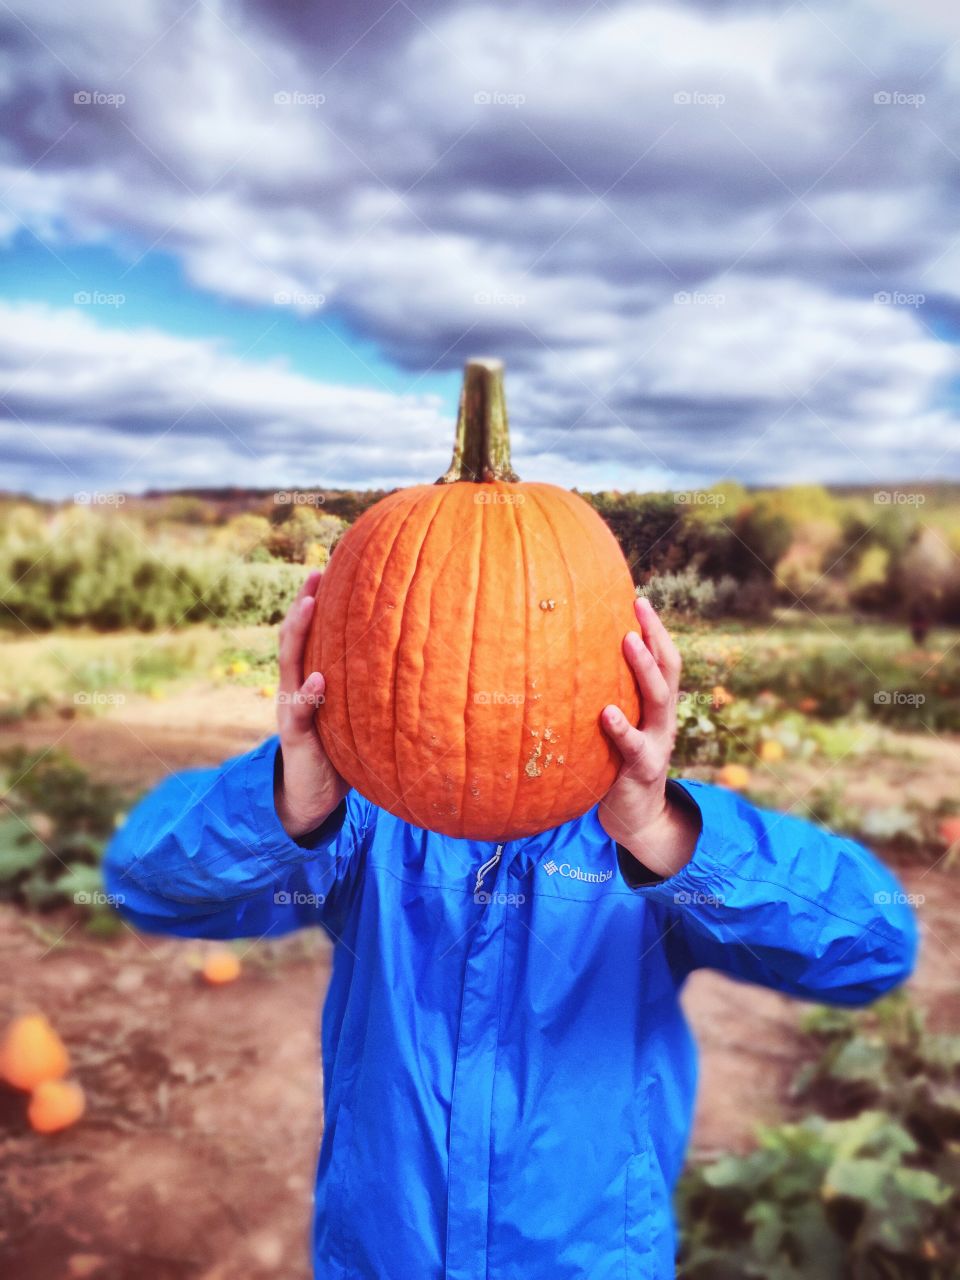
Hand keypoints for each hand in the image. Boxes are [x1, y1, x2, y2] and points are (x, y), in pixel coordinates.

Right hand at [274, 571, 347, 838]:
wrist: (312, 799)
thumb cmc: (341, 752)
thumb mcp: (357, 716)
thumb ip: (373, 690)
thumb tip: (423, 663)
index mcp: (312, 678)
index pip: (315, 633)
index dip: (320, 601)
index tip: (334, 566)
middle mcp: (297, 687)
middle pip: (295, 637)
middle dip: (304, 603)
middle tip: (316, 572)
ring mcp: (292, 709)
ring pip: (290, 664)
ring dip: (297, 633)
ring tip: (308, 605)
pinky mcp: (296, 736)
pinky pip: (300, 711)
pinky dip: (307, 694)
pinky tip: (318, 679)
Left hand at [598, 597, 698, 878]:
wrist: (635, 819)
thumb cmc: (615, 765)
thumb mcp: (615, 728)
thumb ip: (602, 699)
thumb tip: (561, 662)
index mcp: (656, 707)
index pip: (663, 659)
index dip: (655, 629)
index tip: (638, 597)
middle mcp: (662, 719)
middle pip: (667, 669)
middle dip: (655, 635)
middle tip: (638, 606)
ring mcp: (657, 743)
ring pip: (658, 700)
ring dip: (644, 668)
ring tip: (627, 640)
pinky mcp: (642, 769)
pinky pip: (634, 746)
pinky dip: (621, 728)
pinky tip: (606, 712)